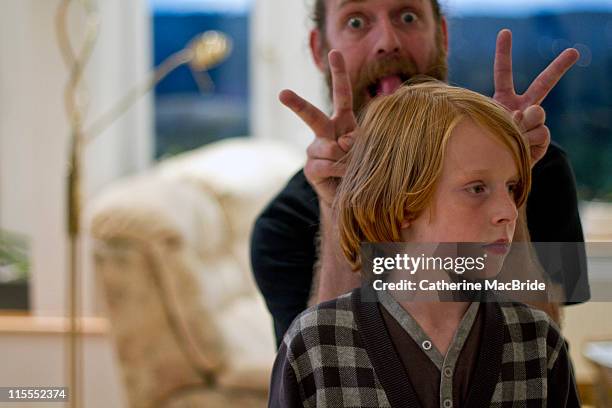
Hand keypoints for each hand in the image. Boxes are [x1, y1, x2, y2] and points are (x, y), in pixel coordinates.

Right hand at [279, 50, 356, 205]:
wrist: (350, 195)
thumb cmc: (362, 167)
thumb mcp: (368, 149)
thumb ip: (358, 140)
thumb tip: (340, 143)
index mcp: (342, 121)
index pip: (341, 94)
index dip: (339, 73)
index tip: (335, 52)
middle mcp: (325, 132)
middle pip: (311, 115)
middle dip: (296, 104)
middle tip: (282, 94)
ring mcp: (315, 150)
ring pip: (329, 147)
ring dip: (346, 158)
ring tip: (353, 167)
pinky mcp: (310, 168)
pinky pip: (327, 164)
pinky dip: (340, 170)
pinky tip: (344, 176)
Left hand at [493, 29, 578, 164]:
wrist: (492, 173)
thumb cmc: (480, 146)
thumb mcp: (485, 127)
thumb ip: (506, 115)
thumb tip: (529, 114)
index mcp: (503, 100)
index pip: (503, 74)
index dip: (503, 53)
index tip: (505, 32)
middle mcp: (522, 108)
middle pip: (543, 83)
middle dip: (559, 67)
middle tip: (574, 51)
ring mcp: (534, 124)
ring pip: (539, 114)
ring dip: (525, 126)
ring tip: (513, 136)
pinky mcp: (541, 141)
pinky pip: (541, 133)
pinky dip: (530, 141)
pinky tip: (522, 148)